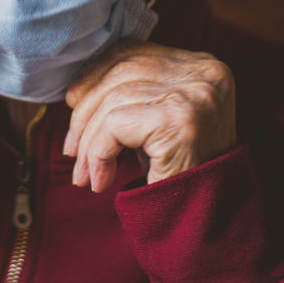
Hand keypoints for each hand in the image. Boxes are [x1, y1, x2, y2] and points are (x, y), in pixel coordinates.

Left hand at [64, 41, 235, 192]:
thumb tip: (74, 91)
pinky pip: (115, 126)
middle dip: (85, 111)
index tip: (73, 108)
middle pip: (121, 72)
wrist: (212, 228)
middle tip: (71, 151)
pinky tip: (101, 179)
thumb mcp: (159, 122)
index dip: (94, 78)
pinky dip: (98, 153)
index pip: (132, 53)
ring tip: (85, 174)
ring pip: (113, 100)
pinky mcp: (178, 122)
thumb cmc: (183, 174)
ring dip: (88, 140)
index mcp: (204, 66)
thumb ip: (132, 94)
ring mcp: (194, 95)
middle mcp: (206, 73)